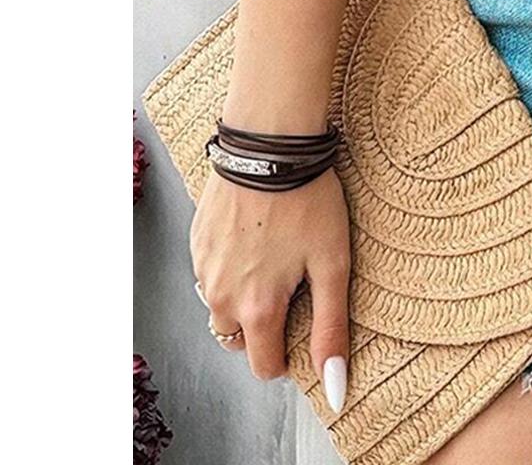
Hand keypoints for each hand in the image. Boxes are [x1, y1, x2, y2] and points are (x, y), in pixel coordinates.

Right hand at [190, 163, 351, 409]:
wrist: (268, 143)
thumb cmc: (306, 199)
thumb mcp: (333, 265)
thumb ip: (331, 329)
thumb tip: (335, 389)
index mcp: (255, 310)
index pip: (264, 365)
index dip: (288, 353)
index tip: (304, 323)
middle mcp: (219, 297)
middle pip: (240, 338)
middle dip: (264, 323)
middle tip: (292, 283)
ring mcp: (203, 268)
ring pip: (221, 305)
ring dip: (244, 295)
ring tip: (274, 256)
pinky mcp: (196, 240)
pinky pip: (210, 271)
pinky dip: (230, 265)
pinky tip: (255, 235)